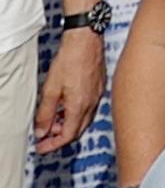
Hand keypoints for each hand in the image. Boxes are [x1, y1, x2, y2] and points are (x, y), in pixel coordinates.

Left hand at [36, 29, 99, 153]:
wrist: (86, 40)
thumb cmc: (70, 60)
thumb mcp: (50, 89)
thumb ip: (45, 113)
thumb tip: (41, 131)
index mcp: (80, 106)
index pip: (68, 136)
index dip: (53, 145)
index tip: (42, 147)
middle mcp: (92, 103)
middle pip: (78, 131)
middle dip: (60, 137)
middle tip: (45, 137)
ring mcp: (98, 95)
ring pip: (84, 120)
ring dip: (68, 124)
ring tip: (53, 120)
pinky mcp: (99, 87)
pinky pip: (89, 108)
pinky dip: (76, 113)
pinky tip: (66, 106)